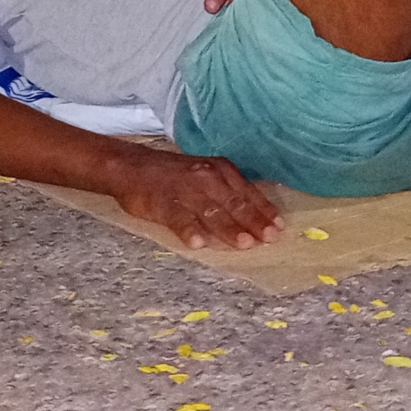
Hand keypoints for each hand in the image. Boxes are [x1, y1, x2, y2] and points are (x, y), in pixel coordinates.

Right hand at [117, 154, 283, 250]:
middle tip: (269, 238)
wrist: (131, 166)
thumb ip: (227, 190)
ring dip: (228, 228)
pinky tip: (198, 243)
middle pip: (234, 203)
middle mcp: (206, 178)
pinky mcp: (163, 203)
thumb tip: (256, 213)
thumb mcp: (205, 173)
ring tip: (244, 244)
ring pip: (211, 212)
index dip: (264, 210)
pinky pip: (179, 218)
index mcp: (220, 170)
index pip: (247, 193)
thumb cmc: (173, 174)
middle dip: (253, 222)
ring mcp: (185, 191)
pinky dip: (189, 230)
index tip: (280, 227)